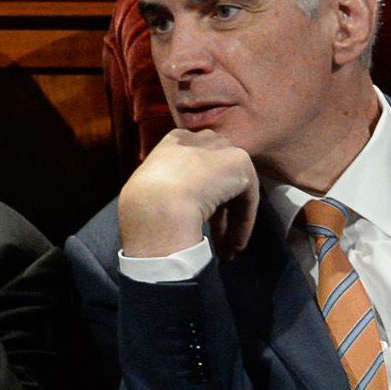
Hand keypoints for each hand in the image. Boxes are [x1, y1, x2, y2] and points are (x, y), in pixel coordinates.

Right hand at [118, 128, 261, 260]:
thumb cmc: (144, 202)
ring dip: (231, 222)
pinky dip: (243, 222)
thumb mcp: (152, 185)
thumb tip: (187, 205)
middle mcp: (197, 139)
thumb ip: (172, 184)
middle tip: (218, 241)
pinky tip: (234, 243)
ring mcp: (220, 148)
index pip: (196, 167)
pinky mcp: (239, 162)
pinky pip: (247, 197)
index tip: (199, 222)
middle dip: (220, 212)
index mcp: (174, 141)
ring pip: (233, 188)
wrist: (157, 202)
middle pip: (217, 176)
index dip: (201, 196)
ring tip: (227, 250)